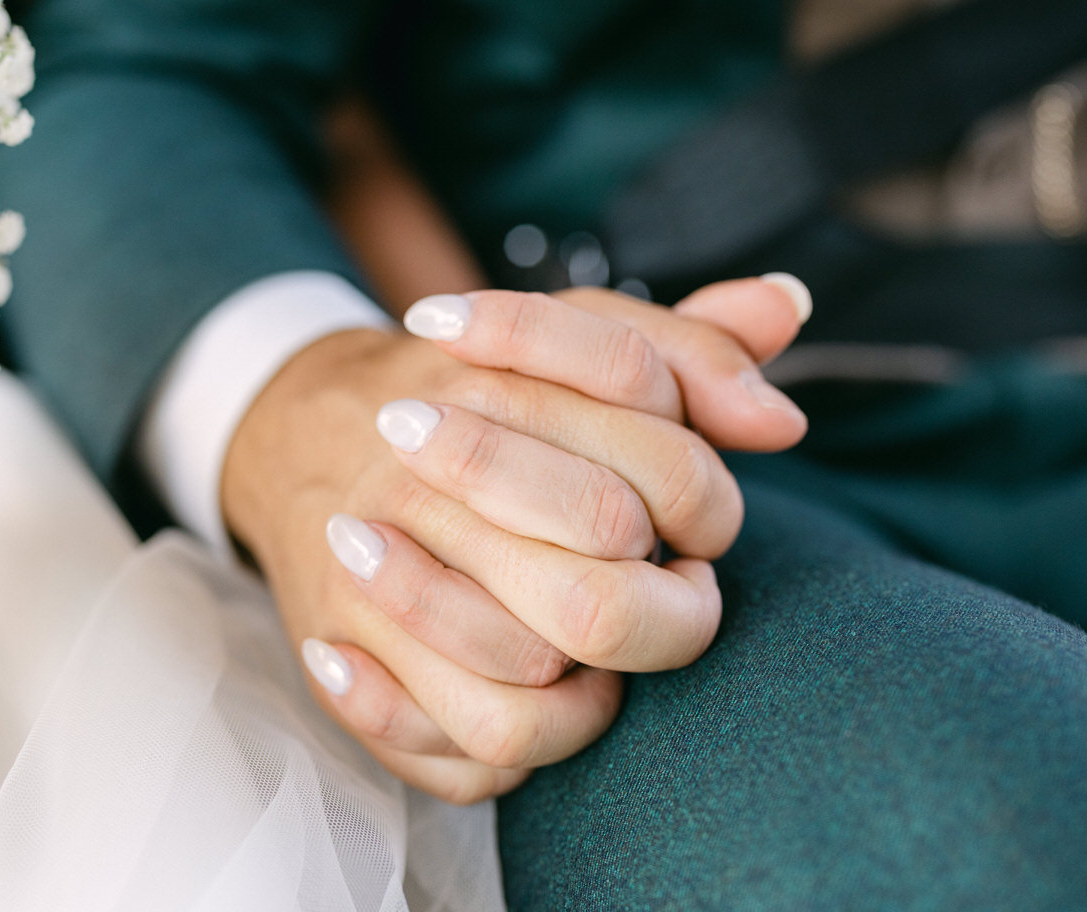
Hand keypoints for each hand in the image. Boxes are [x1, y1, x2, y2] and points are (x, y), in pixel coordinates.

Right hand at [222, 276, 808, 801]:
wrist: (300, 426)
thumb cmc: (473, 390)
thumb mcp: (577, 339)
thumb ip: (692, 354)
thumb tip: (786, 419)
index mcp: (508, 387)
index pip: (670, 476)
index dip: (709, 515)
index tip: (686, 521)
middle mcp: (432, 479)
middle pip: (601, 600)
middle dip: (662, 613)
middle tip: (656, 589)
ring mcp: (378, 570)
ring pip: (536, 693)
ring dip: (593, 692)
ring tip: (588, 650)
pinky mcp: (343, 648)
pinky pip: (463, 747)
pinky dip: (516, 744)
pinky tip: (528, 690)